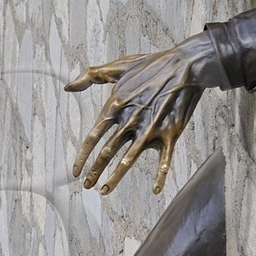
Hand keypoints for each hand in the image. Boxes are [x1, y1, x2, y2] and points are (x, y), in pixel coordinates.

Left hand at [65, 35, 212, 195]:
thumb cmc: (152, 64)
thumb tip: (69, 86)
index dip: (83, 156)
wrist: (186, 65)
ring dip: (115, 177)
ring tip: (104, 191)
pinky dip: (161, 176)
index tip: (76, 170)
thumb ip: (92, 76)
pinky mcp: (170, 133)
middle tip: (86, 186)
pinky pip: (164, 160)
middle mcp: (130, 121)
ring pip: (128, 160)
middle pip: (107, 152)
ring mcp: (151, 129)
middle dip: (94, 171)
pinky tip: (156, 191)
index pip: (93, 136)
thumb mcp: (119, 66)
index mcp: (116, 106)